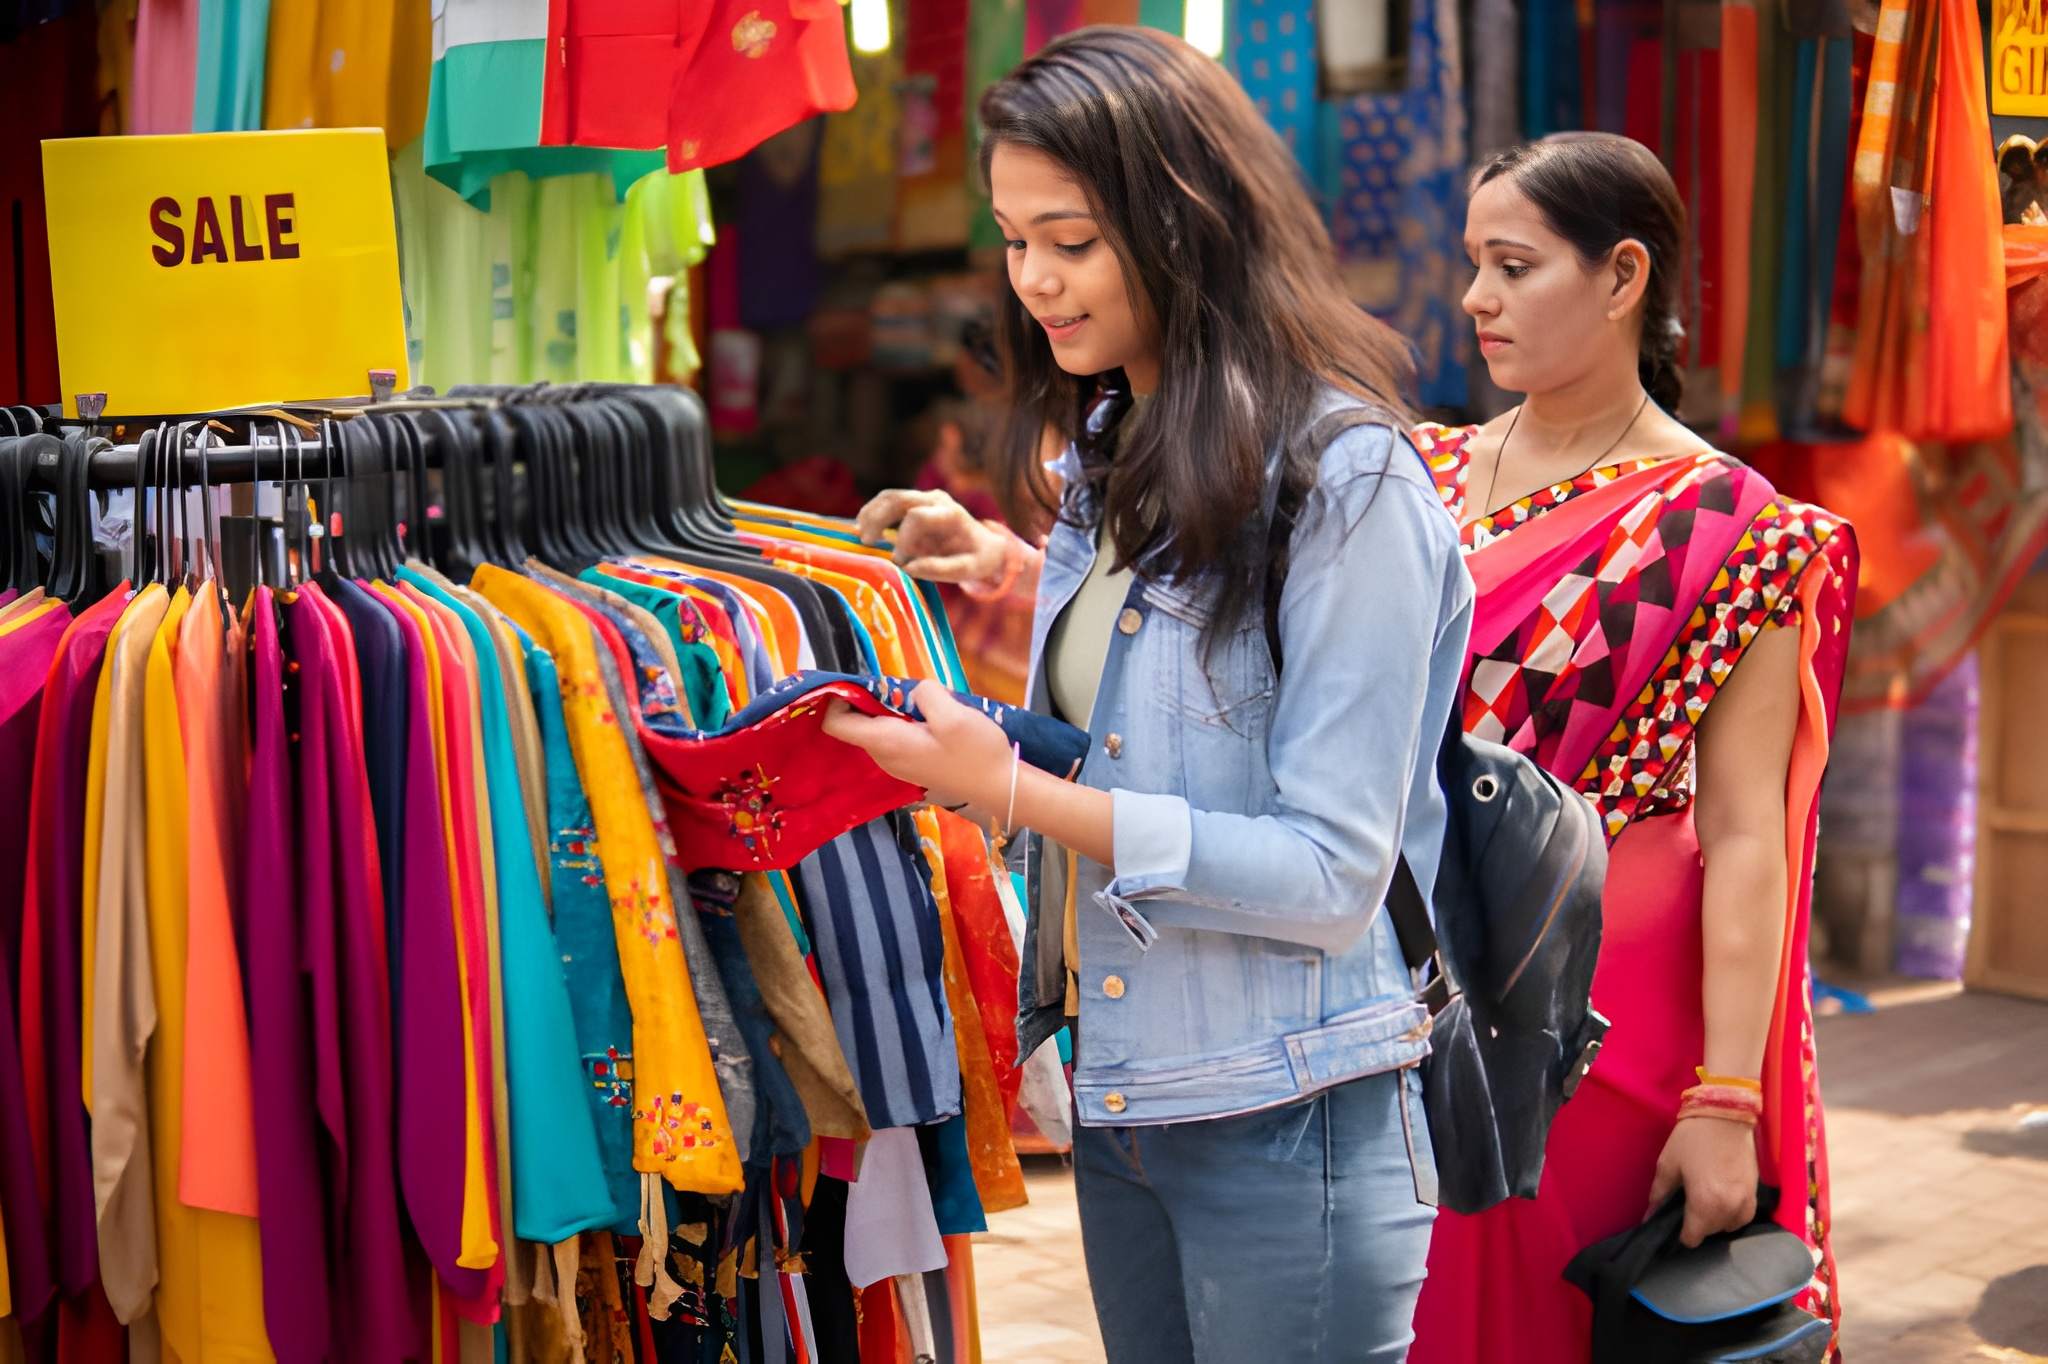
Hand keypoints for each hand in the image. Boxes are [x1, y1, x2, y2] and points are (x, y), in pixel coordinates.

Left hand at [820, 680, 1014, 812]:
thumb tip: (913, 691)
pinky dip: (901, 721)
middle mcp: (884, 756)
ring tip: (922, 701)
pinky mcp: (911, 764)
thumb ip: (925, 694)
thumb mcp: (954, 714)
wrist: (1000, 788)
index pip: (835, 723)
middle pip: (854, 723)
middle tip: (901, 687)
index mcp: (887, 743)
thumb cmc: (977, 753)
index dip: (838, 697)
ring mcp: (897, 763)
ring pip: (876, 728)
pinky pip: (893, 736)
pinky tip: (930, 717)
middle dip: (870, 698)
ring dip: (889, 709)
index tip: (861, 680)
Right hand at [855, 488, 1011, 583]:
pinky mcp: (914, 505)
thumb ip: (941, 570)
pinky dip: (872, 513)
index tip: (900, 562)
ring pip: (889, 496)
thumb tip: (910, 568)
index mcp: (950, 514)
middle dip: (877, 518)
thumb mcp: (969, 570)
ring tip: (860, 536)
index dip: (903, 539)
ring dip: (870, 513)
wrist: (986, 545)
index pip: (916, 517)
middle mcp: (936, 500)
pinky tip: (862, 529)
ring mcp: (924, 499)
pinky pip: (887, 502)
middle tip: (866, 542)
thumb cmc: (978, 559)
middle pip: (897, 498)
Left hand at [1645, 1116, 1760, 1247]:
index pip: (1693, 1237)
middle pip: (1711, 1232)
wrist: (1725, 1114)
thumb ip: (1659, 1194)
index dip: (1681, 1234)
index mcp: (1705, 1203)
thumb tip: (1648, 1216)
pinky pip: (1744, 1216)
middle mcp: (1729, 1208)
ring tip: (1704, 1202)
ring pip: (1728, 1226)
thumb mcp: (1668, 1164)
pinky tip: (1721, 1200)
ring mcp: (1746, 1201)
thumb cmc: (1692, 1138)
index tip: (1675, 1222)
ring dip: (1716, 1221)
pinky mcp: (1756, 1192)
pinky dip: (1733, 1214)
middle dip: (1697, 1224)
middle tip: (1687, 1205)